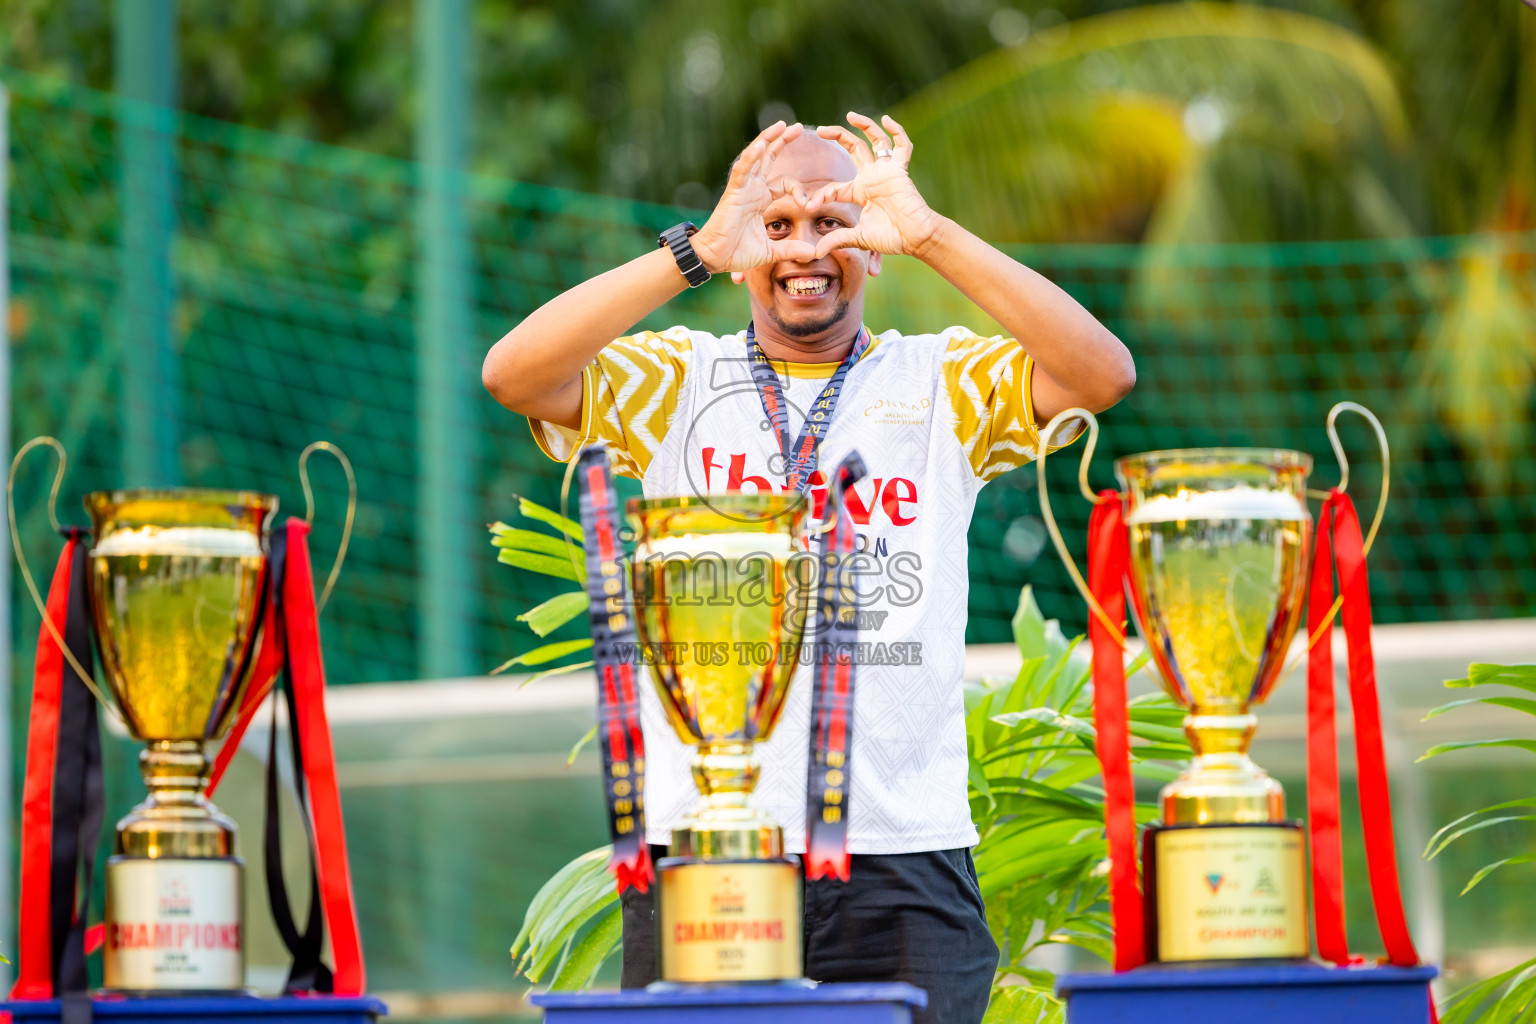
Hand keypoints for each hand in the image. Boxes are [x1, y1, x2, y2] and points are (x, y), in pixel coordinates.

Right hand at [690, 122, 817, 272]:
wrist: (714, 259)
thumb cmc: (736, 253)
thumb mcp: (771, 251)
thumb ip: (791, 249)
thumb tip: (813, 252)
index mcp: (761, 199)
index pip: (784, 182)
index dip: (798, 189)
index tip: (806, 205)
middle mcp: (752, 189)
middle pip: (769, 158)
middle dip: (782, 141)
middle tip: (798, 127)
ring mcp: (742, 188)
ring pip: (755, 156)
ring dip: (767, 139)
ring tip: (781, 125)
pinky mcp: (733, 192)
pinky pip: (742, 170)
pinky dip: (751, 157)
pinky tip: (761, 145)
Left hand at [809, 113, 943, 259]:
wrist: (915, 239)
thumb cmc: (891, 238)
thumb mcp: (859, 238)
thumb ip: (838, 240)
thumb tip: (816, 253)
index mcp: (860, 191)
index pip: (836, 186)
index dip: (822, 195)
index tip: (809, 205)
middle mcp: (872, 177)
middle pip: (854, 148)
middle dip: (838, 136)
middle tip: (820, 130)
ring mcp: (887, 171)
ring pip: (876, 140)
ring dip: (864, 125)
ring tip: (850, 115)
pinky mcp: (900, 170)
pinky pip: (902, 146)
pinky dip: (897, 132)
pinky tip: (887, 120)